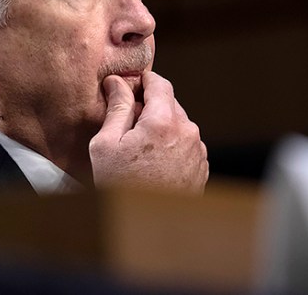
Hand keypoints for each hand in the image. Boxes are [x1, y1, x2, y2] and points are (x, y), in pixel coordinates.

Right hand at [89, 71, 208, 193]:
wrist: (147, 226)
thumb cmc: (122, 186)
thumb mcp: (106, 145)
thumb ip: (116, 108)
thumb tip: (117, 82)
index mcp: (163, 122)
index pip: (159, 83)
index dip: (143, 80)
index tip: (130, 84)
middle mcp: (187, 132)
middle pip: (169, 104)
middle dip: (150, 107)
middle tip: (128, 123)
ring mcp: (197, 150)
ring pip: (178, 124)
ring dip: (162, 127)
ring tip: (140, 149)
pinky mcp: (201, 166)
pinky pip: (186, 144)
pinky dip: (171, 145)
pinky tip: (154, 162)